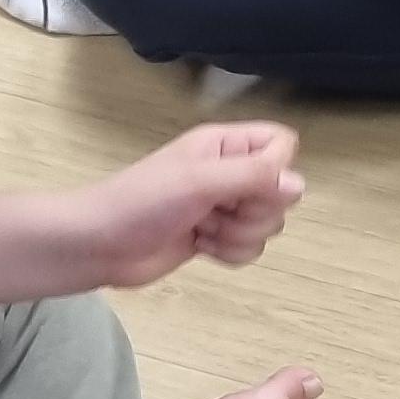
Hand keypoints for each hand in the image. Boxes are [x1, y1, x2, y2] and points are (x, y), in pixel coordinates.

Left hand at [81, 121, 305, 286]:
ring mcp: (223, 208)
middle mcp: (229, 172)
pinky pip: (249, 248)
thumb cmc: (142, 203)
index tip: (248, 187)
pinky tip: (200, 248)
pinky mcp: (215, 239)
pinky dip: (229, 253)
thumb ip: (252, 177)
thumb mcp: (198, 181)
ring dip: (238, 236)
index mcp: (224, 145)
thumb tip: (299, 184)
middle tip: (216, 212)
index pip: (282, 145)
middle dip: (254, 212)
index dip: (277, 169)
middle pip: (281, 192)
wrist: (99, 245)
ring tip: (202, 231)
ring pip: (267, 225)